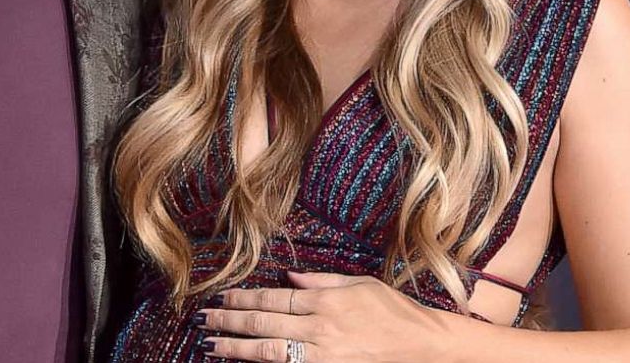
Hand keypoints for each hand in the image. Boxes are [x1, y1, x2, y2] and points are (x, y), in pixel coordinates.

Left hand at [195, 271, 451, 362]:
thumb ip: (321, 280)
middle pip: (264, 323)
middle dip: (230, 322)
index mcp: (325, 301)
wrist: (425, 347)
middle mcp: (319, 328)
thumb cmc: (395, 313)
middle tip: (204, 321)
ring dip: (237, 349)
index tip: (222, 298)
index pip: (273, 297)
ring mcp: (323, 356)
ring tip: (213, 347)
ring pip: (269, 352)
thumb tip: (290, 275)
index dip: (244, 298)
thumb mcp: (360, 284)